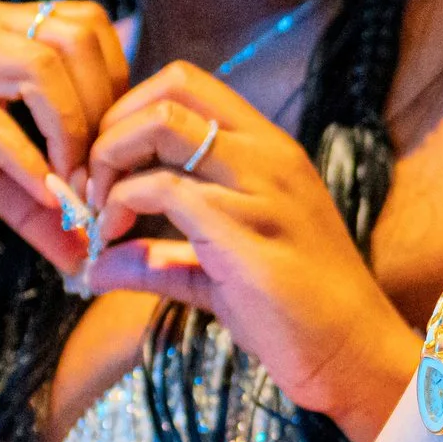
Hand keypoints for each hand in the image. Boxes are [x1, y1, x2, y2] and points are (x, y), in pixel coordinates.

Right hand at [0, 0, 128, 272]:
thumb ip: (30, 201)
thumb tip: (84, 253)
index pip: (88, 25)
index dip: (116, 84)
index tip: (114, 150)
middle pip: (79, 38)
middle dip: (104, 110)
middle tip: (101, 175)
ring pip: (42, 64)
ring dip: (71, 131)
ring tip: (73, 187)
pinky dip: (25, 159)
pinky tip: (43, 195)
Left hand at [79, 61, 418, 433]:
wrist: (353, 357)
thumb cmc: (296, 314)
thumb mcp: (218, 273)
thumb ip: (159, 259)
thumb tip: (93, 267)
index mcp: (268, 151)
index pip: (186, 84)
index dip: (128, 111)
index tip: (103, 164)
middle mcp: (269, 156)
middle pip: (169, 88)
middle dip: (110, 128)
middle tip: (90, 184)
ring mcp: (263, 190)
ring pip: (162, 124)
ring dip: (110, 161)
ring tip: (100, 213)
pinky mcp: (247, 233)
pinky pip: (165, 189)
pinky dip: (121, 206)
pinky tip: (113, 241)